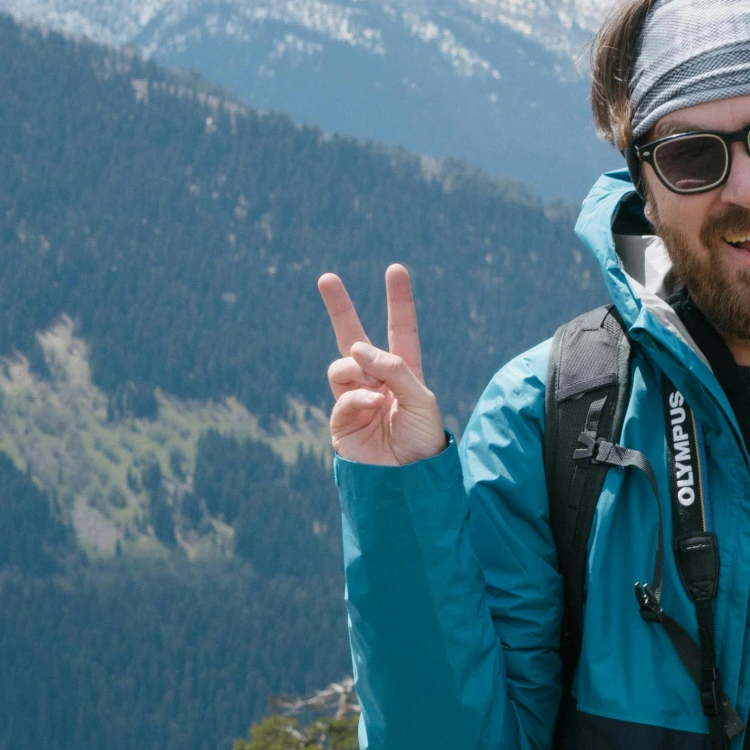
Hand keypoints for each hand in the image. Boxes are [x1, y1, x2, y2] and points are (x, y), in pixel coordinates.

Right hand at [318, 265, 446, 465]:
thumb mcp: (422, 399)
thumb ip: (395, 369)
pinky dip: (358, 396)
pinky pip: (343, 394)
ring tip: (377, 389)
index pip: (400, 330)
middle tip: (326, 277)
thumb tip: (357, 349)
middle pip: (353, 337)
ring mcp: (355, 398)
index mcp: (404, 372)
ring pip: (342, 364)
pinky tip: (373, 403)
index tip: (395, 269)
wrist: (409, 480)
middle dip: (339, 307)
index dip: (398, 301)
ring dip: (358, 369)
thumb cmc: (423, 440)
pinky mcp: (341, 420)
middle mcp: (376, 381)